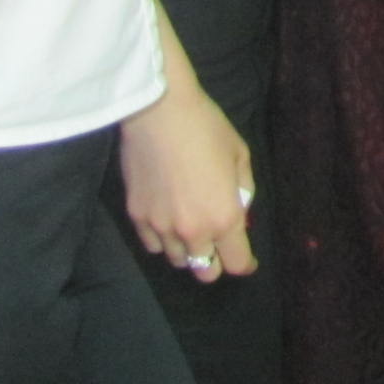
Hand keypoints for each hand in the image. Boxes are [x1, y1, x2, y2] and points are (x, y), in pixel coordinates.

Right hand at [118, 78, 255, 281]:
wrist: (159, 112)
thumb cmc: (207, 128)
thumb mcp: (240, 156)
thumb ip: (243, 192)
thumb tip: (238, 212)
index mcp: (224, 218)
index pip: (236, 263)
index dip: (245, 264)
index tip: (247, 260)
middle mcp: (192, 231)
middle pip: (204, 272)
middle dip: (215, 263)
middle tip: (218, 246)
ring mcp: (160, 227)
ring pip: (177, 260)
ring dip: (189, 251)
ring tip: (192, 230)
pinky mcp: (136, 217)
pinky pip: (152, 245)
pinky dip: (163, 241)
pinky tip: (168, 222)